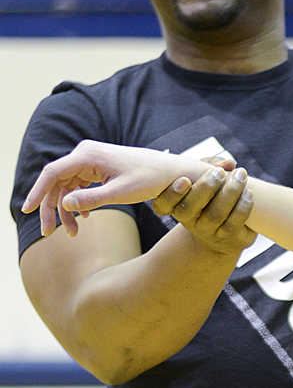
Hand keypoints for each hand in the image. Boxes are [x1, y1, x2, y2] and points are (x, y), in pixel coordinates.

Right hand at [22, 140, 208, 236]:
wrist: (170, 172)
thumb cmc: (150, 179)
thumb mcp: (122, 192)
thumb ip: (92, 199)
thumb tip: (63, 203)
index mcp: (88, 155)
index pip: (52, 173)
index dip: (37, 192)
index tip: (27, 211)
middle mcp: (85, 154)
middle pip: (56, 182)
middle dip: (52, 208)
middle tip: (50, 233)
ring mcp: (90, 161)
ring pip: (66, 187)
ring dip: (66, 209)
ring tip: (73, 233)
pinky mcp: (96, 169)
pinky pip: (77, 186)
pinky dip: (77, 203)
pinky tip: (83, 219)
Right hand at [153, 167, 256, 255]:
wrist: (224, 234)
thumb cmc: (211, 198)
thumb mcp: (204, 178)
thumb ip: (209, 164)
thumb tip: (227, 163)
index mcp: (176, 207)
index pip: (163, 205)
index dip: (172, 193)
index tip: (184, 179)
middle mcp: (190, 222)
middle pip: (190, 208)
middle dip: (205, 187)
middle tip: (219, 173)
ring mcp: (209, 233)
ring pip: (215, 215)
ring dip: (229, 192)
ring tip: (240, 175)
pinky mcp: (230, 239)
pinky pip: (234, 223)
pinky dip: (243, 205)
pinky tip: (249, 192)